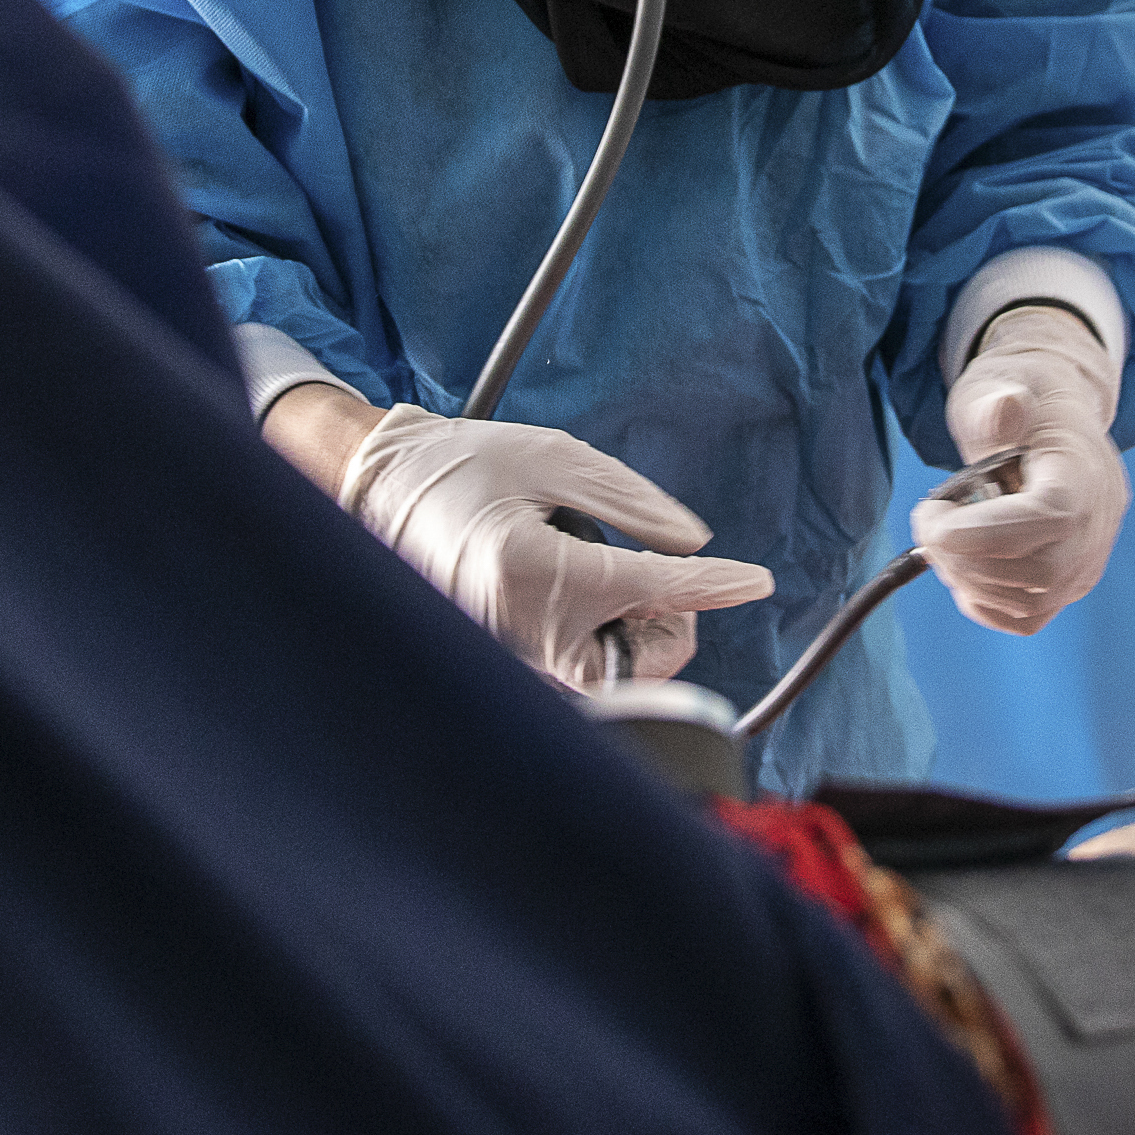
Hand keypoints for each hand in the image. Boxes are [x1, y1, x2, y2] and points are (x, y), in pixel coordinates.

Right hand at [337, 406, 772, 685]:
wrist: (379, 491)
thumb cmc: (461, 465)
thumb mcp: (554, 458)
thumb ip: (631, 501)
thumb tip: (692, 544)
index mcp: (534, 570)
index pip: (651, 587)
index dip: (714, 583)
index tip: (755, 580)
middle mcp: (522, 630)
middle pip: (642, 662)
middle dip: (670, 622)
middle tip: (656, 569)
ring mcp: (509, 657)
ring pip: (614, 675)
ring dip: (635, 631)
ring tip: (605, 572)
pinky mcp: (503, 665)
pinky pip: (577, 669)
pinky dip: (600, 637)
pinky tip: (579, 591)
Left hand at [908, 306, 1125, 633]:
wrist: (1050, 425)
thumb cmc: (1020, 406)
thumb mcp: (1000, 386)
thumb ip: (996, 402)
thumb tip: (1006, 407)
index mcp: (1085, 470)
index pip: (1053, 517)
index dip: (984, 531)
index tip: (931, 516)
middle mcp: (1098, 525)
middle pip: (1040, 571)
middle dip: (965, 557)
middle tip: (928, 523)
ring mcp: (1087, 562)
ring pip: (1029, 601)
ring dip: (967, 578)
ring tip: (944, 537)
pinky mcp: (1069, 587)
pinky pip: (1026, 618)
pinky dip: (982, 600)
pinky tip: (964, 561)